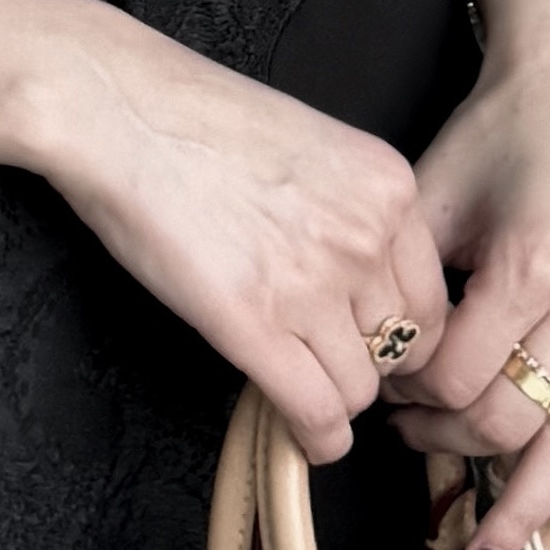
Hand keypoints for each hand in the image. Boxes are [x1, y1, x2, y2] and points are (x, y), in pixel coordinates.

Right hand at [24, 11, 451, 465]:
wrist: (118, 110)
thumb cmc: (193, 117)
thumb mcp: (310, 146)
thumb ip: (347, 209)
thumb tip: (351, 277)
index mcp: (388, 188)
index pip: (432, 299)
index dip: (405, 337)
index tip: (374, 346)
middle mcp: (365, 237)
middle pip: (401, 348)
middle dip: (369, 368)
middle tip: (330, 368)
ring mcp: (312, 284)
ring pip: (358, 387)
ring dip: (333, 401)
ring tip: (303, 394)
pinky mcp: (253, 323)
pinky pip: (315, 410)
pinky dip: (316, 439)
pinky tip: (304, 439)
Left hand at [380, 0, 549, 549]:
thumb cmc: (499, 138)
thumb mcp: (432, 194)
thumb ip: (405, 280)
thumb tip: (370, 363)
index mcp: (532, 265)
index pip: (459, 376)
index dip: (409, 396)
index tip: (380, 386)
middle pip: (513, 420)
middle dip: (449, 440)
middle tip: (406, 435)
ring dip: (526, 507)